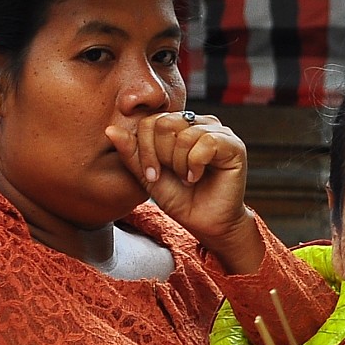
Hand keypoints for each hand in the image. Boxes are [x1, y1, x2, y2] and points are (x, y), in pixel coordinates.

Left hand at [107, 111, 263, 273]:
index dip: (145, 150)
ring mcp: (218, 132)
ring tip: (188, 179)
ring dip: (180, 165)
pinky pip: (206, 142)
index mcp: (178, 125)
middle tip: (173, 176)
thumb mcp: (148, 177)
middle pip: (164, 124)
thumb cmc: (180, 199)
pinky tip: (198, 177)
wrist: (206, 223)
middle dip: (162, 157)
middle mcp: (198, 123)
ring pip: (184, 134)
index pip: (150, 121)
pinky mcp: (233, 145)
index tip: (151, 175)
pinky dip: (196, 164)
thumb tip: (110, 130)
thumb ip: (132, 154)